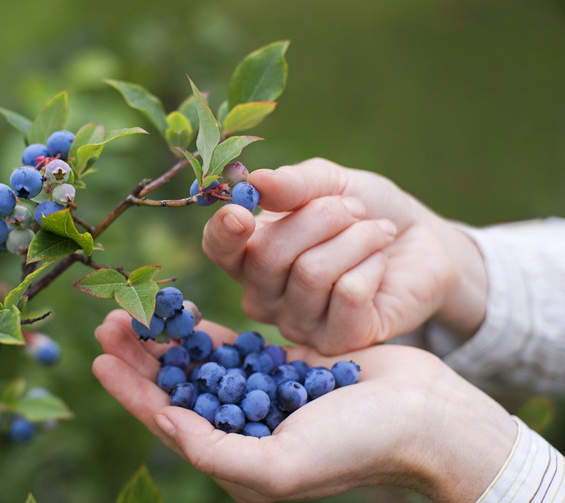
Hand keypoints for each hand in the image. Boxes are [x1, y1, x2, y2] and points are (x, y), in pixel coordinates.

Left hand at [93, 310, 515, 502]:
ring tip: (136, 310)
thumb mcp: (281, 464)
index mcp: (237, 458)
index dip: (130, 391)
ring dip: (166, 339)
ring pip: (199, 364)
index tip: (99, 358)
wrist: (423, 416)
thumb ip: (216, 451)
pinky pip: (234, 346)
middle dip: (140, 357)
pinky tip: (182, 313)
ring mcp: (262, 395)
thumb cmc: (357, 447)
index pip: (167, 422)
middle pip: (177, 388)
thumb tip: (164, 423)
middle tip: (109, 321)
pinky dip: (206, 331)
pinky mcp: (283, 366)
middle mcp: (243, 428)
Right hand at [203, 158, 487, 353]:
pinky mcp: (338, 342)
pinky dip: (372, 266)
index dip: (224, 233)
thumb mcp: (331, 183)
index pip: (218, 249)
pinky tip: (380, 264)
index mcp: (250, 254)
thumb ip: (293, 184)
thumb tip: (255, 182)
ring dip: (355, 239)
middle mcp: (264, 295)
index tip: (241, 212)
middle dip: (320, 218)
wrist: (421, 242)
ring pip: (312, 274)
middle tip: (354, 209)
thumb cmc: (365, 211)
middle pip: (268, 256)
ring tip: (377, 232)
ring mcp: (298, 324)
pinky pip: (348, 295)